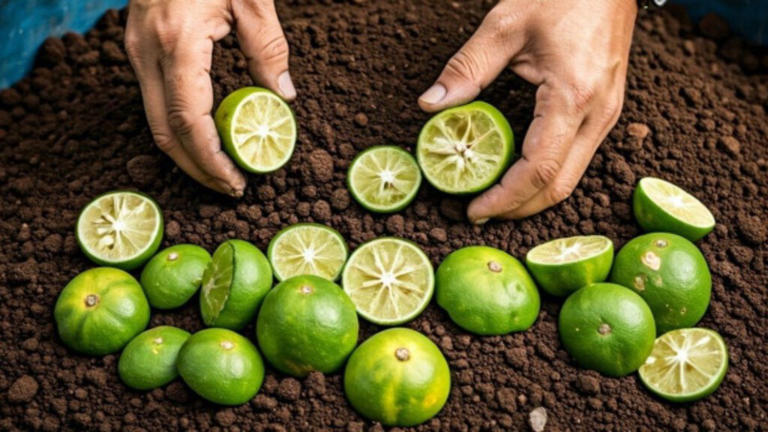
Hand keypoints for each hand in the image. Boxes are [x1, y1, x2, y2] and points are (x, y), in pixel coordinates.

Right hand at [125, 0, 294, 196]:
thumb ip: (268, 49)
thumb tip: (283, 98)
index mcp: (177, 41)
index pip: (189, 121)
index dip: (210, 160)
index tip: (236, 183)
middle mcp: (147, 51)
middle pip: (163, 133)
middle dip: (196, 169)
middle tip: (230, 189)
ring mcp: (135, 50)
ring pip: (154, 121)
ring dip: (186, 153)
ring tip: (221, 171)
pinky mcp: (136, 48)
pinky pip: (154, 101)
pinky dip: (178, 128)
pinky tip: (206, 137)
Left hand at [419, 0, 636, 221]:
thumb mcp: (505, 25)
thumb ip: (466, 68)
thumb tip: (430, 105)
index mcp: (574, 97)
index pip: (539, 170)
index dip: (505, 198)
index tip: (474, 210)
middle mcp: (599, 115)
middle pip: (560, 186)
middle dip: (519, 209)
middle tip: (480, 214)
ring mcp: (607, 115)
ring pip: (572, 176)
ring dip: (533, 196)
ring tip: (494, 199)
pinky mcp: (606, 110)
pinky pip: (577, 157)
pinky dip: (547, 175)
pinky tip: (518, 172)